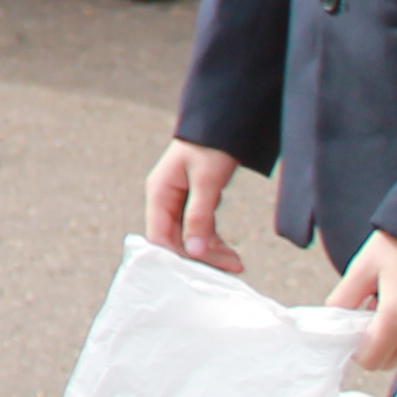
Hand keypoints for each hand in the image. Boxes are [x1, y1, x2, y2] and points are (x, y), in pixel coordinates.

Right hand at [145, 138, 244, 273]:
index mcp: (159, 193)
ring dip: (211, 252)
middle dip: (203, 257)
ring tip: (238, 263)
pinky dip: (213, 242)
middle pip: (175, 240)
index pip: (159, 237)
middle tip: (233, 267)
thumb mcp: (207, 182)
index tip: (205, 271)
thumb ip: (199, 217)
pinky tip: (230, 251)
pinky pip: (198, 229)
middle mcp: (164, 199)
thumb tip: (194, 252)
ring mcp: (177, 201)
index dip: (179, 256)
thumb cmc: (211, 148)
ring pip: (188, 237)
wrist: (223, 124)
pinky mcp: (192, 202)